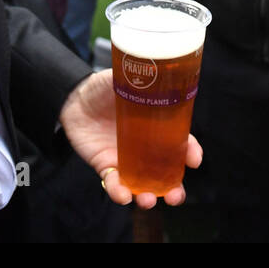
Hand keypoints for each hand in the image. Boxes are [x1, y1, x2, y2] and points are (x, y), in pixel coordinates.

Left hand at [59, 70, 202, 208]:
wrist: (73, 96)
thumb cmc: (104, 86)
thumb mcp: (126, 78)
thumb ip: (142, 77)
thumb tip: (157, 67)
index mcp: (157, 126)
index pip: (180, 143)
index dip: (189, 152)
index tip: (194, 159)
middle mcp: (146, 147)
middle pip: (166, 174)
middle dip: (173, 189)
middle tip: (175, 196)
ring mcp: (126, 159)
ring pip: (143, 185)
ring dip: (148, 197)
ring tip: (147, 201)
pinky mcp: (106, 166)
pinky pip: (114, 183)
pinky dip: (119, 192)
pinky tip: (122, 194)